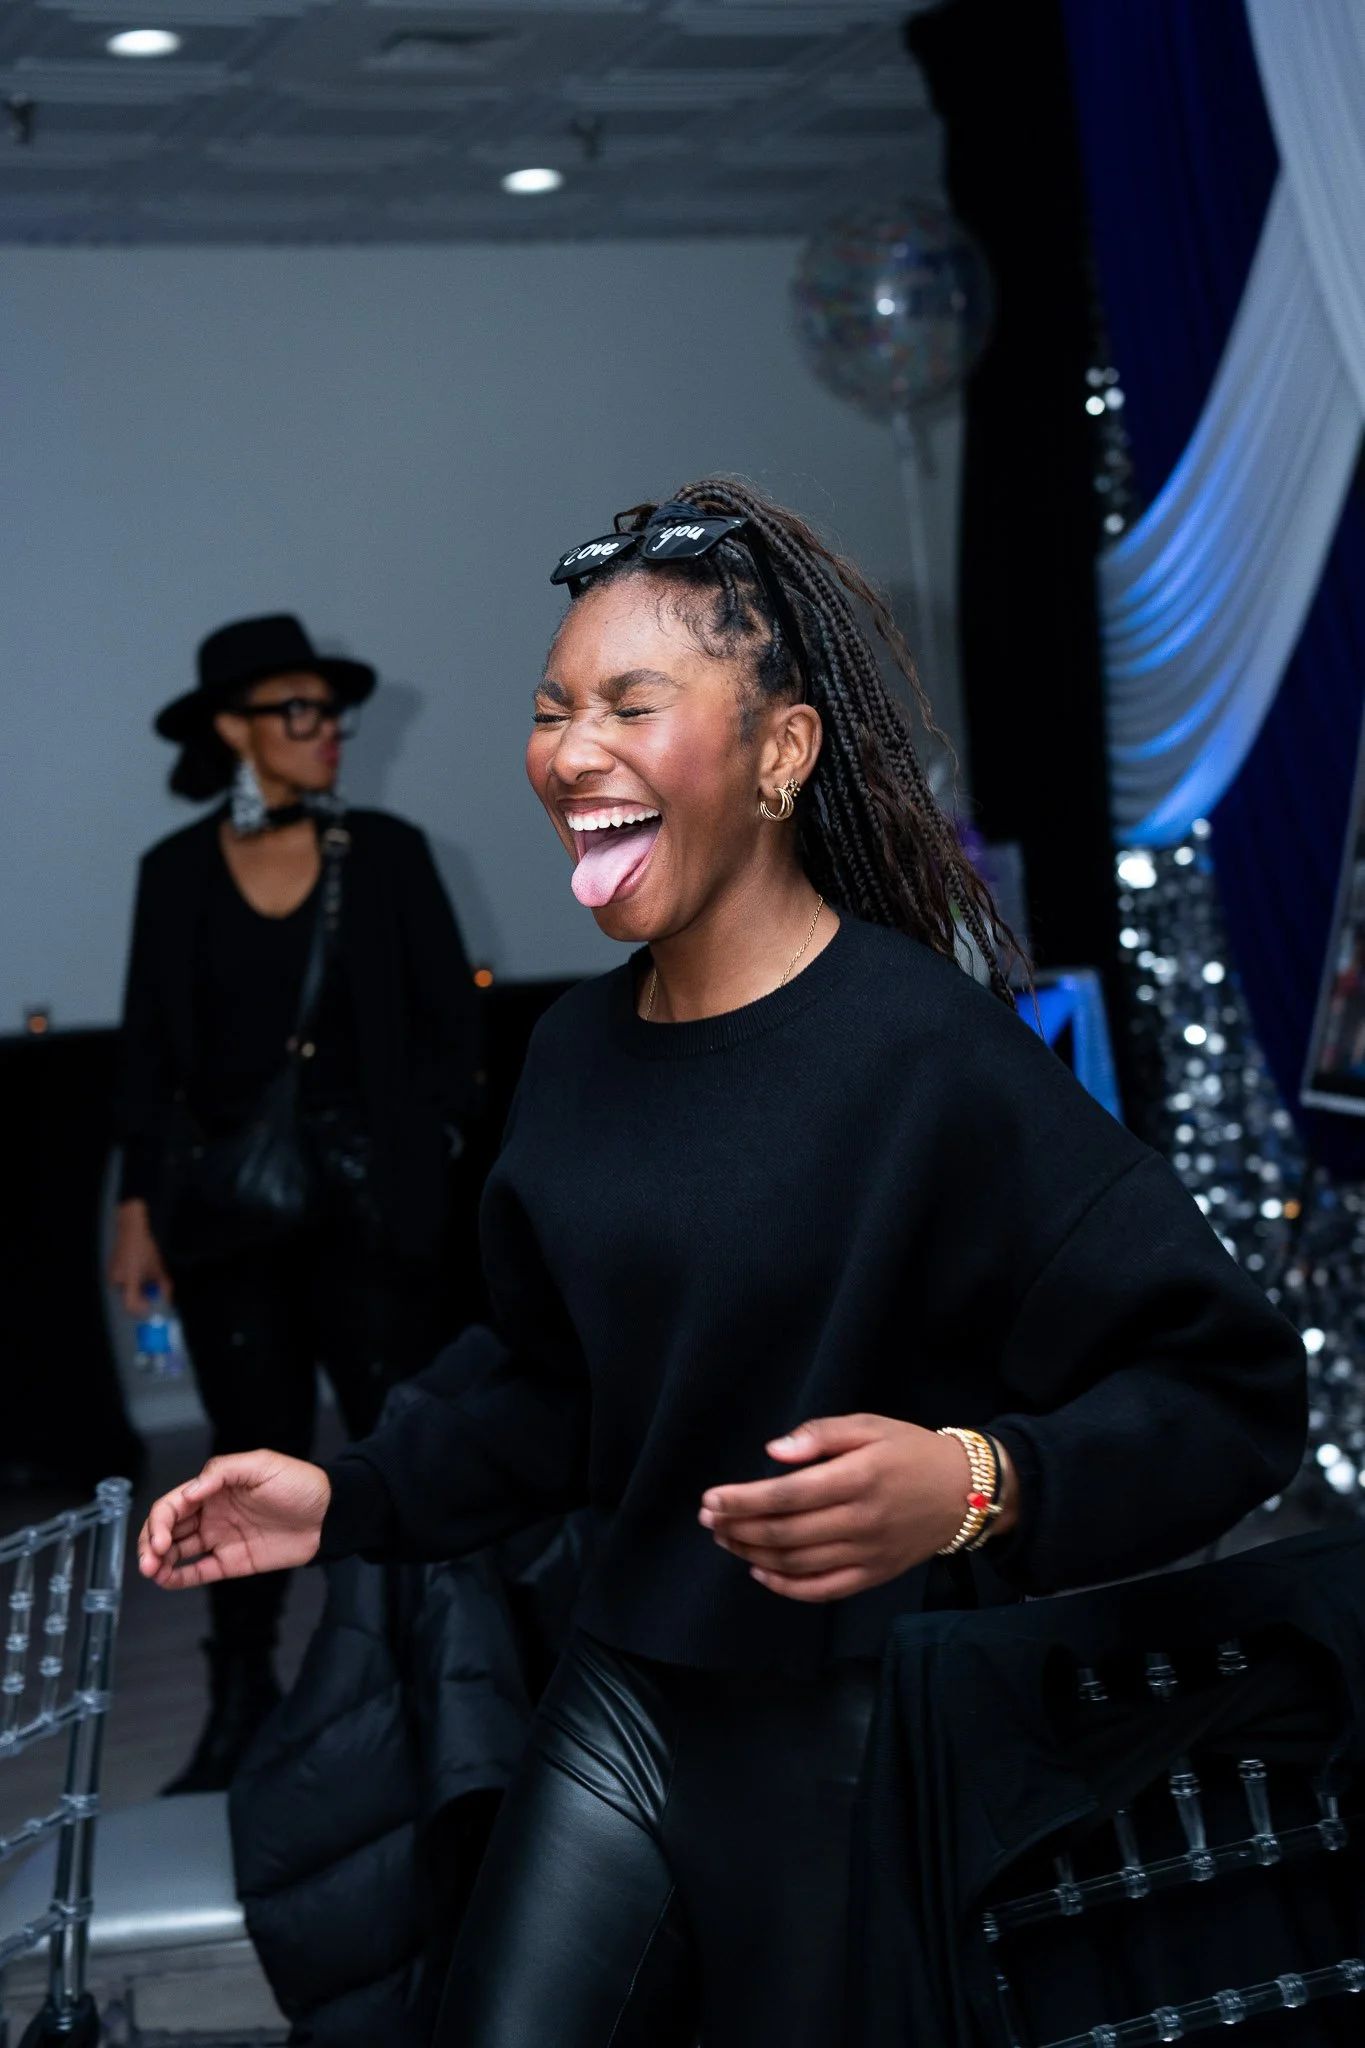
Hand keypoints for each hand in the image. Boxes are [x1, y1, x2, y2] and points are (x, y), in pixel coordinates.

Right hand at [109, 1199, 171, 1316]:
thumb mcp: (158, 1267)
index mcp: (129, 1279)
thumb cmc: (145, 1248)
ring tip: (145, 1272)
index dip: (141, 1310)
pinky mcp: (110, 1272)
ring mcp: (111, 1276)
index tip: (150, 1306)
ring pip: (127, 1290)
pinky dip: (131, 1281)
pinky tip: (137, 1268)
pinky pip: (122, 1283)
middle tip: (152, 1287)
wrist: (131, 1232)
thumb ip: (163, 1286)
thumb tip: (166, 1299)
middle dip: (142, 1296)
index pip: (130, 1305)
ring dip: (137, 1287)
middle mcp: (117, 1280)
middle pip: (130, 1298)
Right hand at [138, 1450, 330, 1589]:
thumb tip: (189, 1491)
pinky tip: (165, 1580)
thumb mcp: (261, 1464)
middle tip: (149, 1560)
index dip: (159, 1521)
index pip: (173, 1504)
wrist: (329, 1514)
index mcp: (214, 1488)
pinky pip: (199, 1571)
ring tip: (151, 1572)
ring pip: (177, 1552)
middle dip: (151, 1543)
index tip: (159, 1539)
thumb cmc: (299, 1483)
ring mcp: (220, 1538)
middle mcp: (212, 1513)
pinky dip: (179, 1577)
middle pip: (168, 1529)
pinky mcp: (232, 1561)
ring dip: (158, 1562)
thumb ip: (222, 1472)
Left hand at [698, 1414, 1017, 1603]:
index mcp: (857, 1478)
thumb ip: (820, 1435)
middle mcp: (860, 1521)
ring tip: (726, 1539)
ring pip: (796, 1563)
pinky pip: (822, 1589)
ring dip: (753, 1553)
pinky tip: (760, 1571)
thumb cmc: (910, 1451)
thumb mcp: (869, 1426)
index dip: (742, 1500)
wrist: (966, 1491)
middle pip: (784, 1532)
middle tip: (709, 1520)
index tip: (711, 1498)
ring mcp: (867, 1554)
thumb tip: (774, 1451)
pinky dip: (786, 1586)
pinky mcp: (873, 1575)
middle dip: (738, 1527)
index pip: (786, 1496)